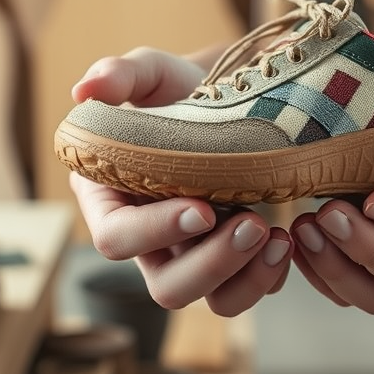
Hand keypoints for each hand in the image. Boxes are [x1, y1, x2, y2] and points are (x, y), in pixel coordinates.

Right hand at [68, 47, 292, 316]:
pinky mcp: (230, 262)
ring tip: (278, 237)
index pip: (116, 237)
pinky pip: (247, 290)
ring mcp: (191, 257)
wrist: (231, 100)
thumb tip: (83, 92)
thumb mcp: (152, 73)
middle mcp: (149, 241)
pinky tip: (289, 242)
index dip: (154, 231)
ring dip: (247, 280)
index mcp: (111, 200)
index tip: (201, 208)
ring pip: (211, 300)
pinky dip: (270, 276)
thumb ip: (120, 75)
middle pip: (166, 287)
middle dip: (212, 265)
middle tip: (254, 225)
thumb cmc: (179, 88)